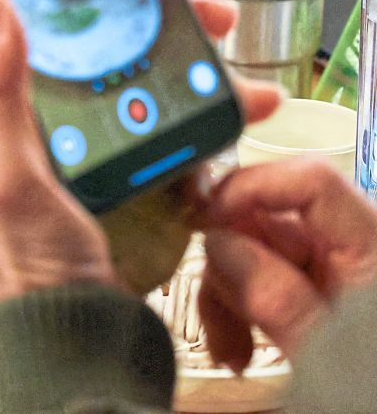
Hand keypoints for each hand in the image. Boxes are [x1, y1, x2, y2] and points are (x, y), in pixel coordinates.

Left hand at [0, 0, 282, 304]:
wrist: (71, 334)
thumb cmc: (26, 260)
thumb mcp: (3, 176)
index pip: (27, 21)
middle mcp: (20, 114)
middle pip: (88, 44)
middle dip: (153, 26)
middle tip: (215, 20)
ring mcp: (66, 142)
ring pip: (126, 79)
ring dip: (187, 71)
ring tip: (244, 84)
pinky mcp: (105, 170)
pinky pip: (149, 122)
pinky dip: (193, 113)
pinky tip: (234, 117)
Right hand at [197, 160, 376, 370]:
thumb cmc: (368, 383)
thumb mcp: (325, 347)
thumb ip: (277, 296)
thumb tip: (218, 242)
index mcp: (367, 245)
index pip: (308, 181)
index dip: (250, 189)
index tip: (203, 220)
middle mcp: (340, 245)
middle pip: (264, 220)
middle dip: (225, 261)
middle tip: (213, 306)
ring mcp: (319, 269)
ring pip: (246, 252)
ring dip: (223, 296)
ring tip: (229, 347)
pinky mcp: (300, 290)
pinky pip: (252, 281)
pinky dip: (233, 310)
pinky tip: (236, 347)